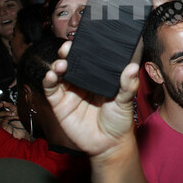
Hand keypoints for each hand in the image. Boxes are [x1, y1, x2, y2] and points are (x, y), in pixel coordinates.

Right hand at [0, 101, 29, 140]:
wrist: (24, 131)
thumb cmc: (19, 123)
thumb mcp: (15, 111)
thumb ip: (9, 105)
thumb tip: (3, 102)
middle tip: (1, 104)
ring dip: (5, 112)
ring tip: (13, 113)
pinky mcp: (1, 128)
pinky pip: (3, 120)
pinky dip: (9, 117)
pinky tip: (15, 117)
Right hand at [43, 40, 139, 159]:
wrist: (108, 145)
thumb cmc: (119, 121)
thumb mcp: (126, 101)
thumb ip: (128, 85)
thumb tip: (133, 67)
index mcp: (98, 76)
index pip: (90, 57)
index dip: (85, 47)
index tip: (84, 38)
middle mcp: (83, 81)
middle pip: (72, 62)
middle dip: (69, 52)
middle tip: (69, 46)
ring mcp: (71, 91)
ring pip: (60, 72)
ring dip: (58, 64)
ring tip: (62, 64)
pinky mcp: (60, 104)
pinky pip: (51, 89)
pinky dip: (49, 80)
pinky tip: (52, 75)